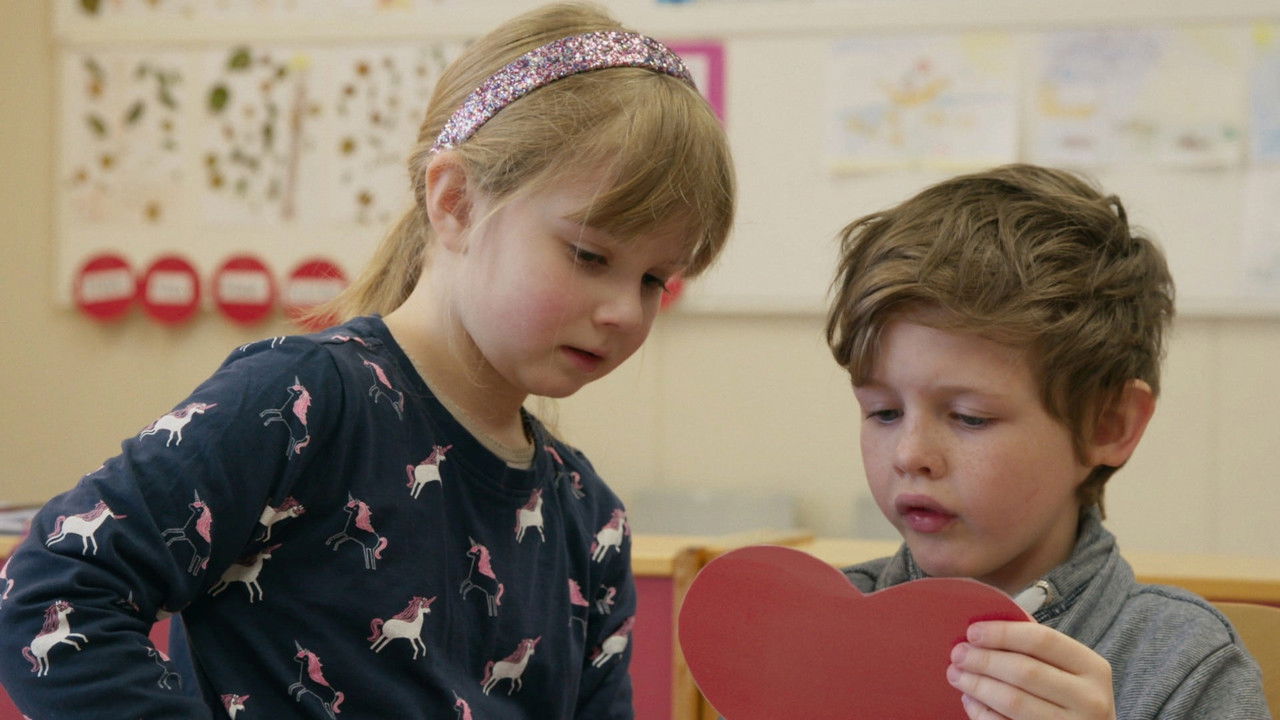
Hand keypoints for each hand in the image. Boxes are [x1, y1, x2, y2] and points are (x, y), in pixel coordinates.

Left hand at [946, 620, 1115, 719]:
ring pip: (1013, 701)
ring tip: (956, 675)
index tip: (972, 632)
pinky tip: (969, 700)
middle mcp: (1089, 699)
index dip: (1003, 634)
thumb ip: (1038, 647)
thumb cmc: (1072, 696)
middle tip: (958, 654)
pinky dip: (982, 712)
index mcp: (1092, 667)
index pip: (1042, 640)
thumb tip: (987, 625)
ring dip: (977, 686)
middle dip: (984, 660)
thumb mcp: (1069, 669)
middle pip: (1025, 671)